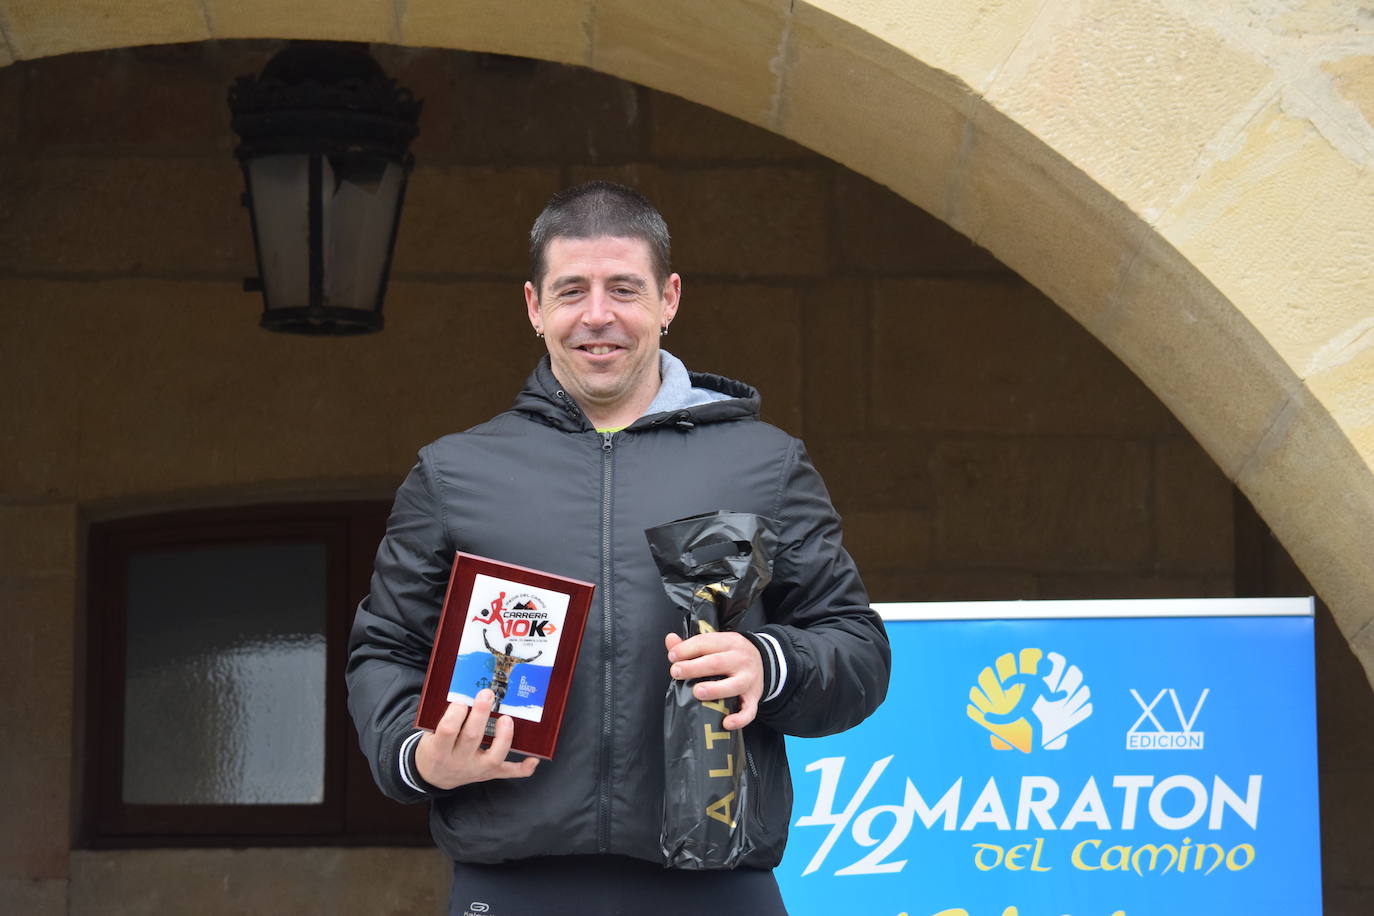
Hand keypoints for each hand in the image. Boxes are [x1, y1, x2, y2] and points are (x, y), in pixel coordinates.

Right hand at [415, 689, 539, 788]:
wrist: (434, 776)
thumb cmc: (434, 748)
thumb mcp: (430, 734)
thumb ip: (444, 718)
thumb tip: (463, 691)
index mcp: (439, 750)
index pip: (447, 731)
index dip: (455, 715)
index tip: (461, 702)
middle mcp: (458, 761)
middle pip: (471, 738)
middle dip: (481, 714)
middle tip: (487, 694)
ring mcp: (476, 769)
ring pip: (494, 756)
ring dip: (503, 737)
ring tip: (507, 718)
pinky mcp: (489, 774)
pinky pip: (509, 772)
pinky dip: (523, 767)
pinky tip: (534, 757)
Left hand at [665, 630, 762, 730]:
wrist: (765, 661)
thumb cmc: (732, 654)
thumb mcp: (717, 643)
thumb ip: (692, 644)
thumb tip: (670, 639)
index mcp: (730, 642)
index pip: (706, 643)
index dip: (687, 649)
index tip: (672, 656)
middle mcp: (741, 660)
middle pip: (717, 663)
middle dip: (694, 667)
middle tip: (676, 672)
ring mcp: (749, 680)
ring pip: (734, 686)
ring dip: (715, 689)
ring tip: (697, 692)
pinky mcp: (753, 698)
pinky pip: (749, 711)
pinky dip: (739, 718)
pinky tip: (726, 722)